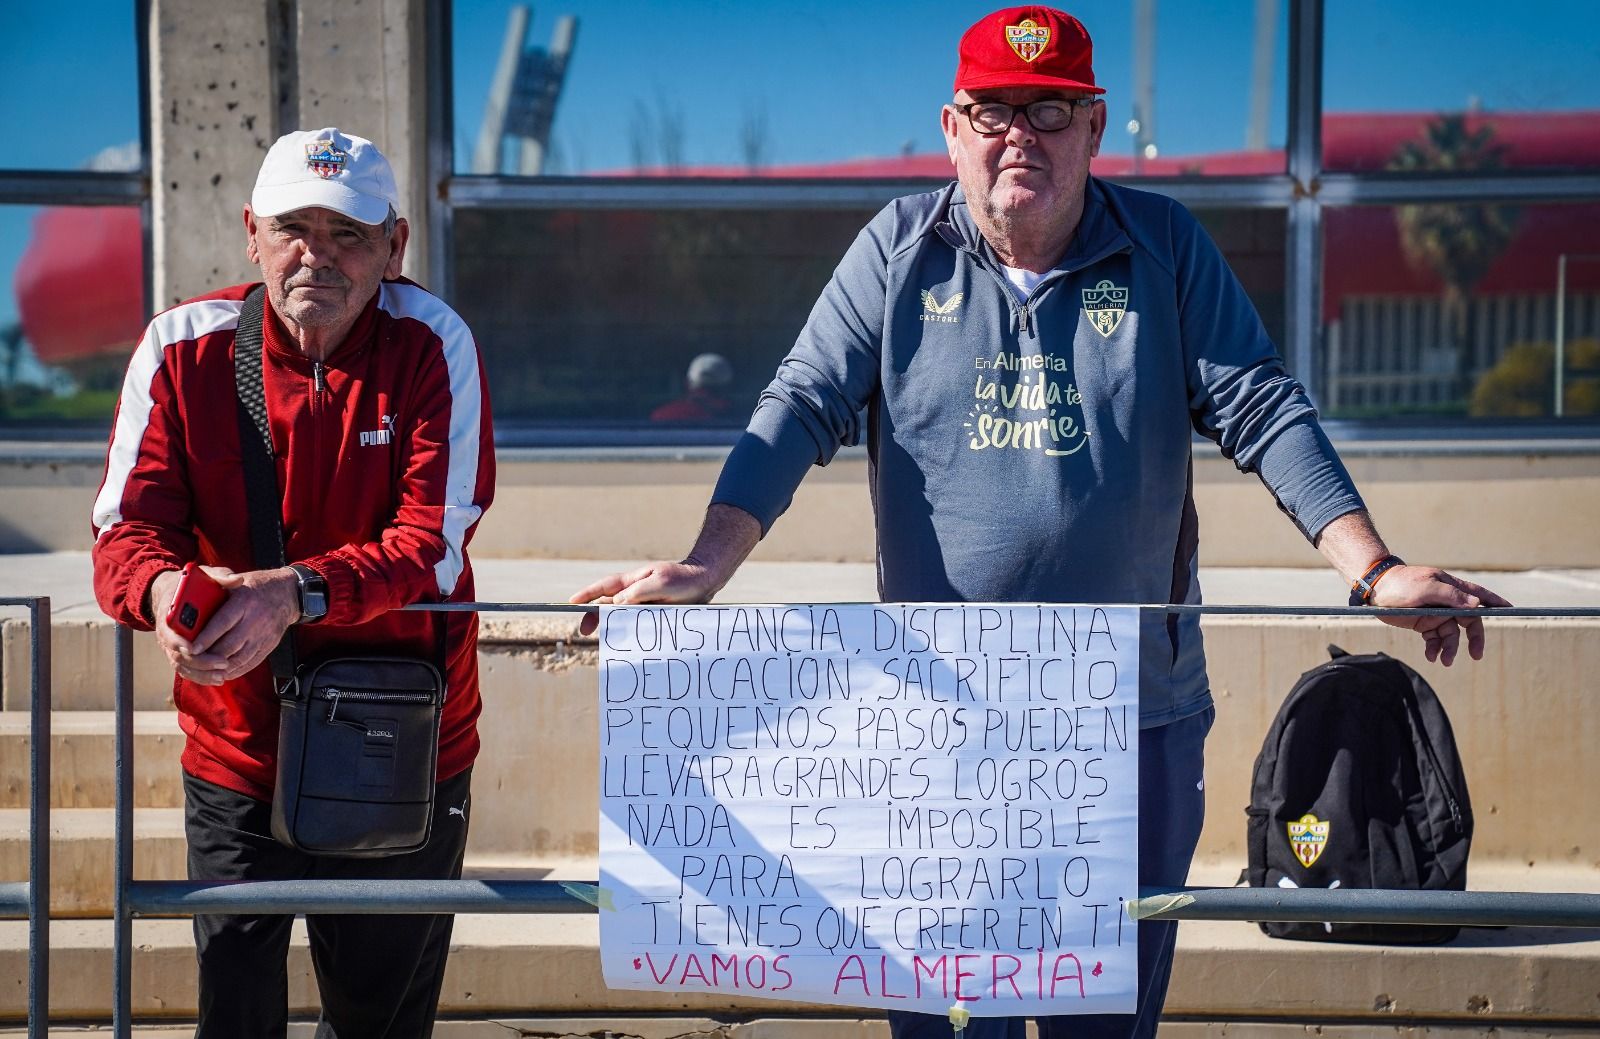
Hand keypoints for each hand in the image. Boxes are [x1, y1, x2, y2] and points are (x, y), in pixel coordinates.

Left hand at [154, 566, 299, 685]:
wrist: (288, 594)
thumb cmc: (257, 586)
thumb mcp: (238, 580)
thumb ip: (218, 585)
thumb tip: (195, 596)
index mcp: (245, 601)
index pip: (223, 623)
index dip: (206, 637)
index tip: (191, 648)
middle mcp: (256, 620)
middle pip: (230, 645)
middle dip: (209, 656)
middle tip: (193, 661)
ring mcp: (264, 635)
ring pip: (239, 658)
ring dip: (221, 667)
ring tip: (205, 669)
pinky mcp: (269, 645)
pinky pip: (251, 663)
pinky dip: (235, 670)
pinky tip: (223, 672)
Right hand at [569, 560, 726, 636]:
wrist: (705, 582)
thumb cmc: (682, 579)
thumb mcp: (660, 582)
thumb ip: (637, 592)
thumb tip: (615, 605)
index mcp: (632, 581)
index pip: (604, 587)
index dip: (586, 594)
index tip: (571, 603)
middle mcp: (634, 593)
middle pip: (607, 605)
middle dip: (594, 617)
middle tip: (584, 631)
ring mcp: (643, 604)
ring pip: (620, 617)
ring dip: (611, 628)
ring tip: (605, 641)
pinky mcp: (653, 615)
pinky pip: (636, 625)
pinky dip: (628, 633)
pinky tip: (626, 645)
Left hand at [1369, 565, 1511, 666]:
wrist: (1374, 590)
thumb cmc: (1400, 584)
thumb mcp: (1425, 588)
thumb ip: (1450, 596)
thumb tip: (1477, 604)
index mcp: (1451, 588)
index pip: (1479, 595)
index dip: (1496, 603)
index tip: (1511, 610)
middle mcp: (1447, 602)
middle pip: (1469, 622)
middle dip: (1475, 638)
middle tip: (1476, 654)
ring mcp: (1435, 614)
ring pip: (1451, 635)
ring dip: (1450, 648)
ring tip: (1444, 660)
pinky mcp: (1423, 623)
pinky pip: (1435, 639)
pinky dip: (1435, 649)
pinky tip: (1432, 656)